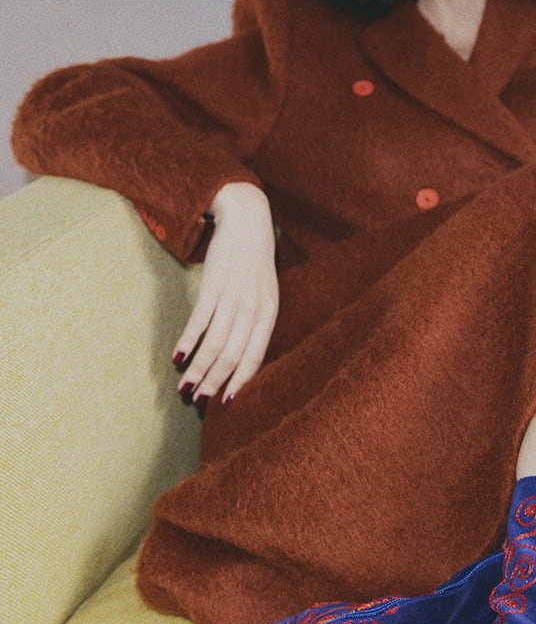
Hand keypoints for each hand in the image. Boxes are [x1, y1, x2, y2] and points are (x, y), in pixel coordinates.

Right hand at [172, 182, 278, 407]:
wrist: (248, 220)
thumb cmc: (255, 262)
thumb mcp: (266, 293)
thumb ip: (257, 322)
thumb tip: (241, 357)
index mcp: (269, 314)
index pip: (255, 358)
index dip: (239, 382)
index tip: (224, 403)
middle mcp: (253, 309)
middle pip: (232, 356)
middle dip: (214, 383)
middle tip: (198, 402)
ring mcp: (233, 297)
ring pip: (214, 344)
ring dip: (198, 370)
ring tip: (185, 388)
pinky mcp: (213, 286)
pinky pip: (199, 321)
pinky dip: (187, 342)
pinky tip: (177, 358)